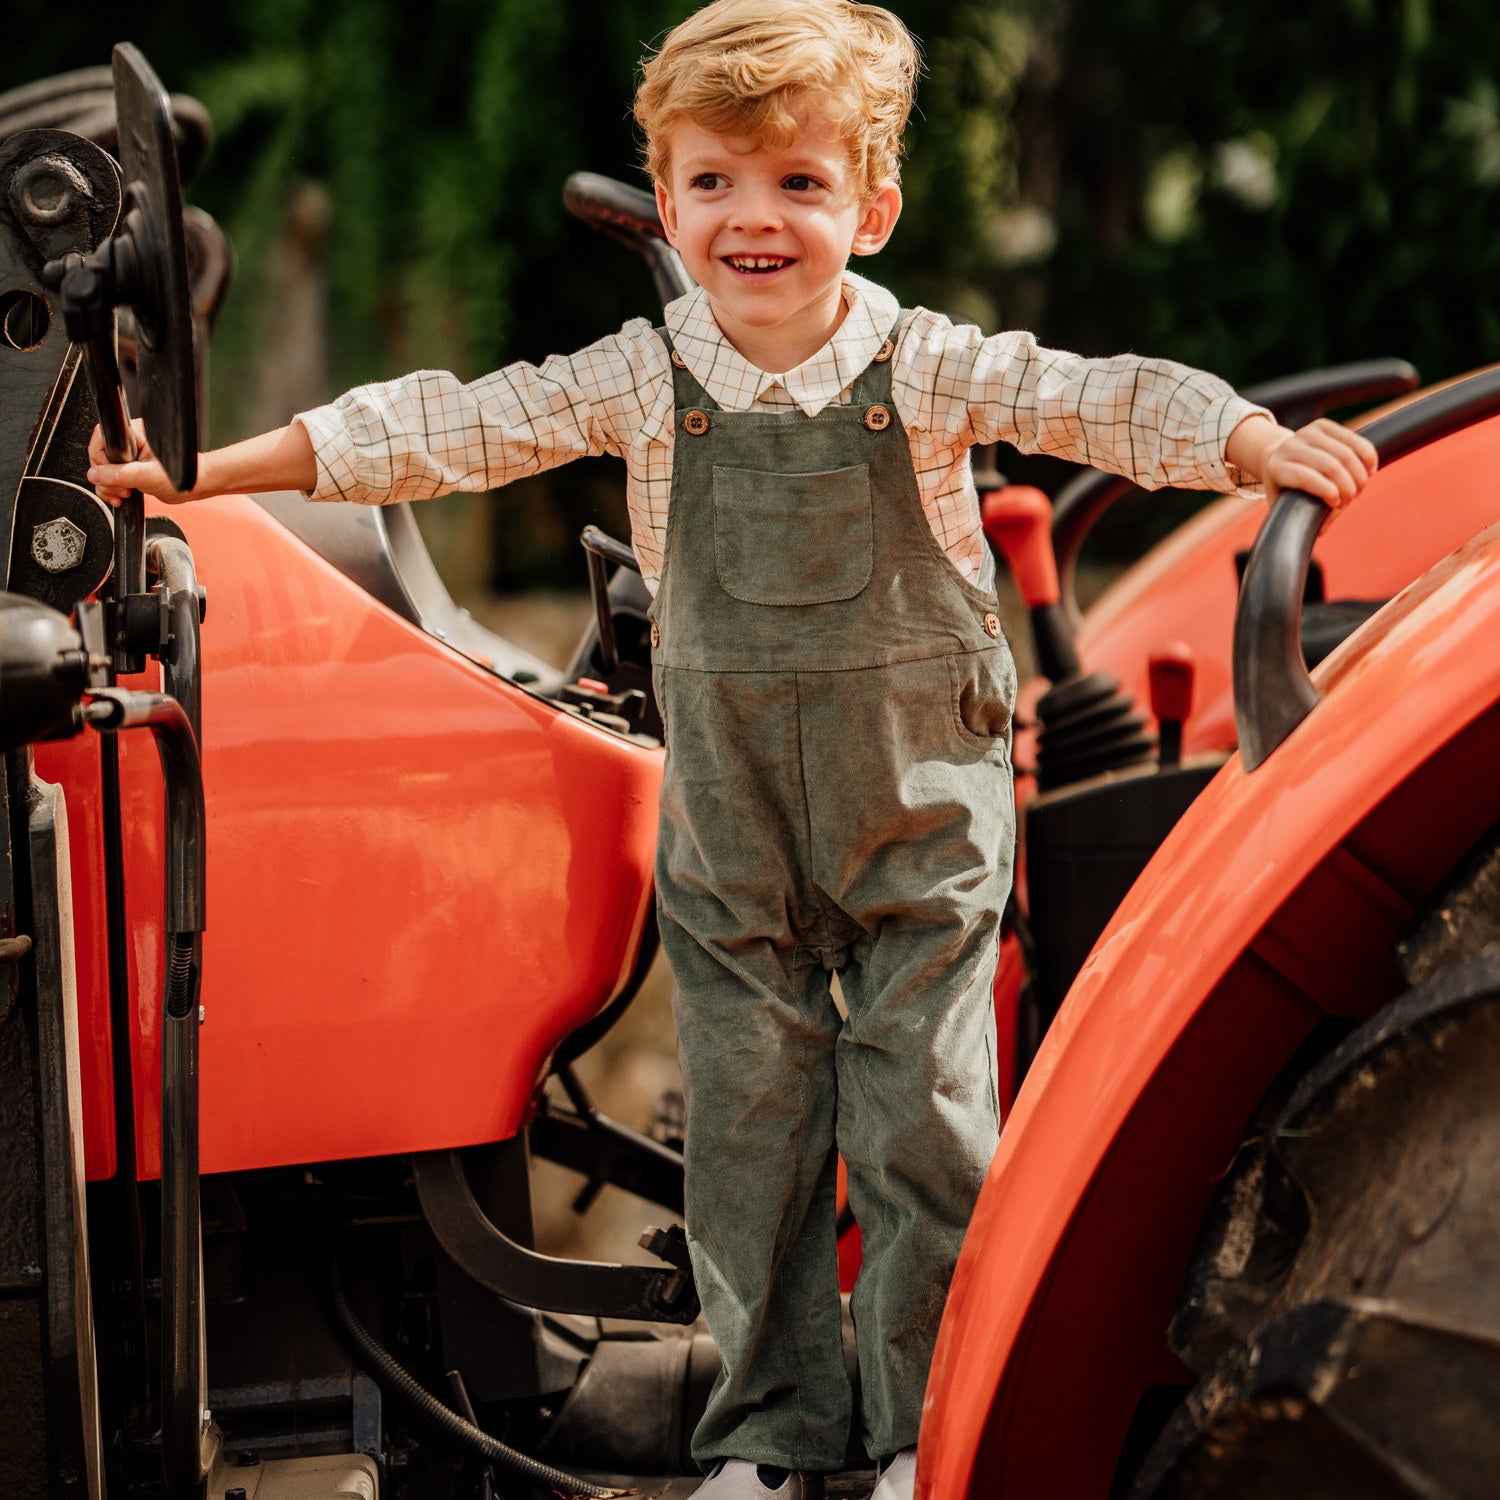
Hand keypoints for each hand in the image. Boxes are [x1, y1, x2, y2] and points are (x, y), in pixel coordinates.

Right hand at [87, 418, 199, 503]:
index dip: (102, 461)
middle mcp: (129, 442)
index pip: (101, 441)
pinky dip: (112, 489)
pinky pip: (111, 478)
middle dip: (106, 478)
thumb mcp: (146, 476)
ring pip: (103, 470)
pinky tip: (121, 496)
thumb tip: (95, 475)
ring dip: (108, 486)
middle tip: (123, 488)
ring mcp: (128, 457)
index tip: (110, 476)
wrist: (193, 488)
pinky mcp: (130, 469)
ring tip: (125, 493)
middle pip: (100, 458)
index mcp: (133, 433)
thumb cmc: (180, 476)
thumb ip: (119, 475)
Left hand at [1227, 414, 1378, 514]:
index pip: (1305, 478)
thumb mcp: (1283, 505)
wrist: (1276, 457)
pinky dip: (1367, 456)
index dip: (1326, 492)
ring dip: (1359, 474)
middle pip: (1330, 466)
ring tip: (1359, 488)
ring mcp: (1305, 433)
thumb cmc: (1284, 489)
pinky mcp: (1322, 425)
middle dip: (1348, 486)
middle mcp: (1289, 447)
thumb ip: (1299, 519)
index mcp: (1276, 468)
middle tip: (1351, 499)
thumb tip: (1320, 532)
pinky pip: (1354, 439)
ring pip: (1345, 453)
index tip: (1337, 504)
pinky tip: (1370, 471)